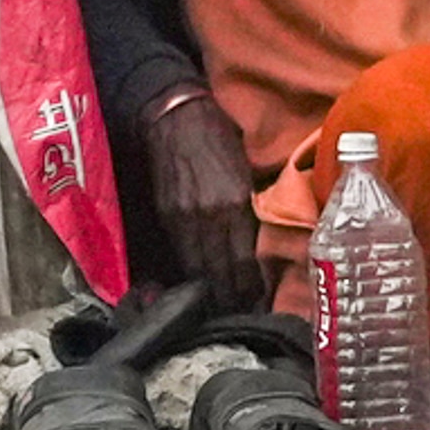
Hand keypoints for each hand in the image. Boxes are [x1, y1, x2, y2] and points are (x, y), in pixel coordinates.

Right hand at [145, 88, 267, 313]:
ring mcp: (185, 218)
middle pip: (223, 273)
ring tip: (223, 309)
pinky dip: (191, 273)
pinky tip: (199, 285)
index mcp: (236, 202)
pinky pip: (181, 254)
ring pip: (200, 270)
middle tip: (244, 315)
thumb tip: (260, 243)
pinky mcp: (166, 215)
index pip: (247, 261)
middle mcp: (210, 216)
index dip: (254, 288)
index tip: (263, 304)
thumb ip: (251, 207)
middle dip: (234, 298)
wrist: (176, 114)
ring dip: (212, 292)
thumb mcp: (246, 169)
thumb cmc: (221, 135)